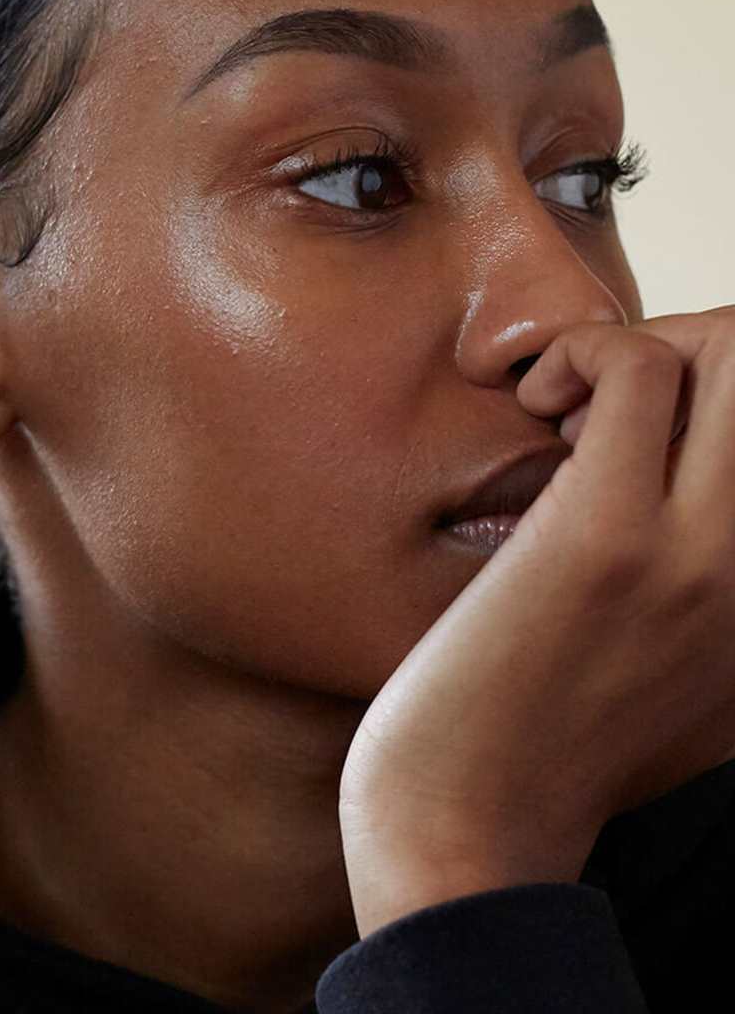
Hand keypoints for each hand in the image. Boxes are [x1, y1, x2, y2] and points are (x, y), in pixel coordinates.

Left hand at [338, 305, 734, 935]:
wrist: (466, 830)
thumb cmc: (542, 744)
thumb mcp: (676, 675)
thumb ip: (710, 593)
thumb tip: (679, 482)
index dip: (725, 395)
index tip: (643, 434)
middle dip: (696, 345)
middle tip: (602, 406)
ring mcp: (703, 554)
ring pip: (733, 348)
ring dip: (638, 343)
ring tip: (567, 410)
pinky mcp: (608, 539)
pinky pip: (638, 369)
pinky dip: (582, 354)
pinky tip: (534, 408)